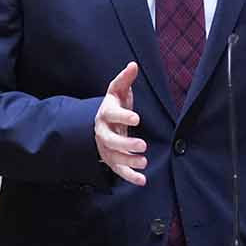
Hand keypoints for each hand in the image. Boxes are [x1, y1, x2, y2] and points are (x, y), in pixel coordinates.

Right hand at [93, 61, 146, 184]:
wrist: (101, 124)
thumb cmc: (113, 105)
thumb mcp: (117, 91)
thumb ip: (125, 80)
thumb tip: (133, 65)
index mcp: (105, 114)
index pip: (112, 115)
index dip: (123, 116)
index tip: (137, 118)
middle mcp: (102, 133)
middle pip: (110, 140)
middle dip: (125, 144)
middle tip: (142, 145)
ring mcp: (106, 148)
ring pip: (114, 158)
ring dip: (128, 162)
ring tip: (144, 162)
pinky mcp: (111, 160)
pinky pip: (118, 171)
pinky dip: (129, 177)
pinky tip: (142, 180)